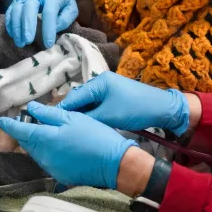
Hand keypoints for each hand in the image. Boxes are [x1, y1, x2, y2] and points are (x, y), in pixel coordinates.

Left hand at [0, 102, 136, 188]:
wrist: (113, 163)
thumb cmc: (94, 135)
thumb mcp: (72, 118)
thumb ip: (49, 114)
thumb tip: (30, 109)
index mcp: (45, 139)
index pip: (20, 132)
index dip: (10, 125)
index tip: (1, 120)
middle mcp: (43, 156)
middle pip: (27, 144)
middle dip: (24, 133)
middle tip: (25, 123)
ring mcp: (51, 168)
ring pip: (36, 154)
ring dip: (36, 144)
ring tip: (42, 133)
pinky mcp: (60, 176)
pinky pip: (47, 162)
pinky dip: (47, 153)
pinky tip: (56, 147)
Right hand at [5, 0, 77, 48]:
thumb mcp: (71, 7)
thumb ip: (65, 19)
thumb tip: (54, 30)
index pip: (49, 12)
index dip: (48, 29)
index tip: (48, 44)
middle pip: (29, 8)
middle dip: (27, 26)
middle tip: (28, 41)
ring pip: (16, 9)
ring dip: (16, 27)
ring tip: (20, 43)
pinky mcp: (17, 0)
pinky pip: (10, 11)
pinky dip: (10, 24)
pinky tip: (13, 35)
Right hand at [59, 71, 189, 134]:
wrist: (162, 108)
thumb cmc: (135, 110)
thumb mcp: (109, 116)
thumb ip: (88, 118)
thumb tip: (70, 124)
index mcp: (99, 82)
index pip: (73, 97)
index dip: (61, 110)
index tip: (49, 122)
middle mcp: (101, 82)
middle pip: (79, 99)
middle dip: (70, 113)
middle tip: (58, 128)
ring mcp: (109, 89)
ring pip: (88, 103)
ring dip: (81, 115)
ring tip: (70, 129)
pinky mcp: (115, 97)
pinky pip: (97, 105)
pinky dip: (91, 115)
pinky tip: (87, 126)